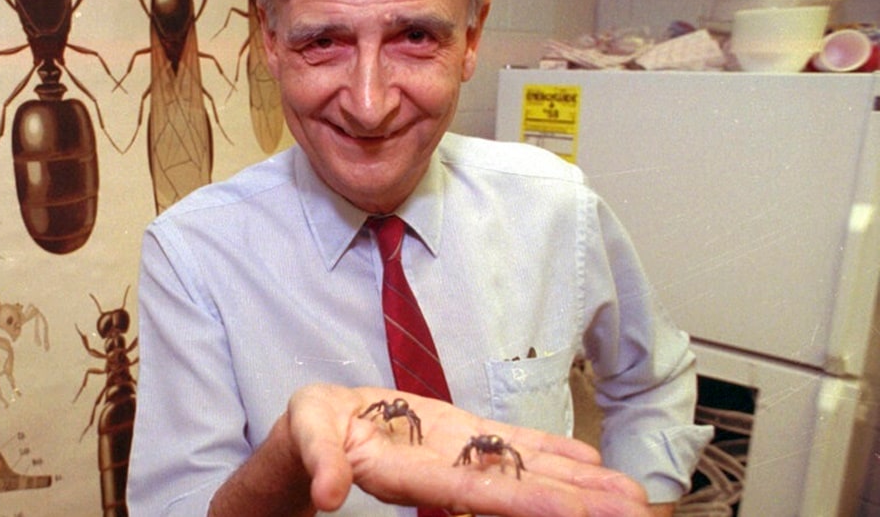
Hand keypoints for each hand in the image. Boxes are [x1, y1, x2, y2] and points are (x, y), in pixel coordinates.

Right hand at [289, 384, 649, 516]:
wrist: (312, 429)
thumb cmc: (307, 432)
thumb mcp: (304, 437)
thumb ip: (316, 459)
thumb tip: (326, 492)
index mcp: (406, 472)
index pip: (473, 490)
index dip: (525, 499)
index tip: (575, 512)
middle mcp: (441, 470)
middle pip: (515, 489)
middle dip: (575, 502)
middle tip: (634, 512)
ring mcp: (454, 454)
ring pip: (522, 469)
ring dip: (577, 483)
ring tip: (629, 495)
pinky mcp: (456, 436)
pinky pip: (508, 446)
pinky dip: (548, 452)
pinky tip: (587, 462)